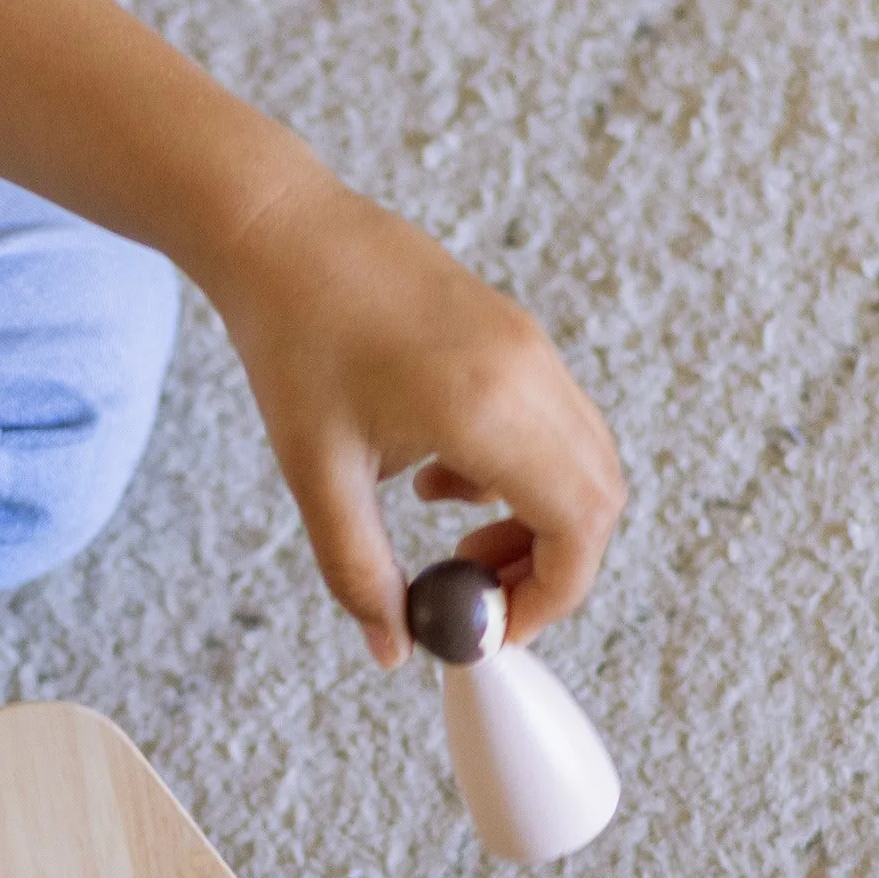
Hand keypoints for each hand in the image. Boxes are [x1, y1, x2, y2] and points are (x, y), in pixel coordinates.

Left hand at [203, 179, 628, 666]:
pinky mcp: (515, 333)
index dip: (551, 594)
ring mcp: (529, 346)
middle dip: (551, 564)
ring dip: (536, 516)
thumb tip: (394, 646)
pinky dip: (521, 470)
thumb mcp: (316, 472)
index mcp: (488, 407)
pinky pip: (554, 422)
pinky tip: (439, 473)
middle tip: (478, 592)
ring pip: (582, 460)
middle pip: (597, 499)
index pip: (578, 526)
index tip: (494, 626)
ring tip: (450, 532)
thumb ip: (360, 571)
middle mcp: (529, 372)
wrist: (281, 230)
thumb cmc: (291, 337)